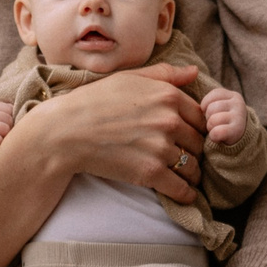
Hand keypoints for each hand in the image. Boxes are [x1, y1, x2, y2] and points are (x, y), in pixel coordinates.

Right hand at [22, 62, 207, 201]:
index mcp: (168, 96)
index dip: (197, 128)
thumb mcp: (129, 78)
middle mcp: (169, 121)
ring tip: (186, 175)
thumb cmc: (94, 100)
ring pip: (193, 166)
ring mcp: (161, 148)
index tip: (190, 136)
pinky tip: (184, 194)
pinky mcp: (150, 173)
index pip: (201, 117)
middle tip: (188, 157)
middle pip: (199, 142)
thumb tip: (194, 72)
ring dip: (192, 173)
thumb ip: (165, 74)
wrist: (66, 131)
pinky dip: (185, 193)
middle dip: (195, 151)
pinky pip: (181, 188)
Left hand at [200, 86, 247, 145]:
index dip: (205, 108)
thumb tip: (188, 77)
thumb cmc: (220, 123)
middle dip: (208, 119)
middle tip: (216, 124)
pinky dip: (214, 137)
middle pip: (210, 108)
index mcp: (232, 95)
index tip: (212, 114)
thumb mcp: (215, 107)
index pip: (209, 98)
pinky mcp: (238, 130)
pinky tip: (219, 137)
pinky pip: (217, 132)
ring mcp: (239, 116)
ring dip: (211, 128)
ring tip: (217, 129)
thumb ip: (206, 99)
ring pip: (213, 120)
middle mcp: (238, 103)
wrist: (237, 141)